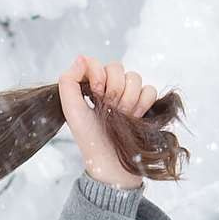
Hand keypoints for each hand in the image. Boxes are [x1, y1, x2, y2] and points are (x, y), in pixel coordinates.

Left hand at [58, 55, 156, 186]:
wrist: (112, 162)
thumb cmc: (89, 138)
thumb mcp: (71, 110)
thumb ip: (68, 82)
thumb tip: (81, 57)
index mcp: (91, 86)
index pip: (97, 62)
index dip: (98, 75)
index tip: (95, 94)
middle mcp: (110, 88)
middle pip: (118, 67)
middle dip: (114, 89)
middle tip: (109, 108)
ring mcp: (128, 95)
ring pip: (135, 77)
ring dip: (128, 99)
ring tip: (122, 116)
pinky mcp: (145, 104)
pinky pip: (150, 90)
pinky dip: (143, 104)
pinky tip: (135, 117)